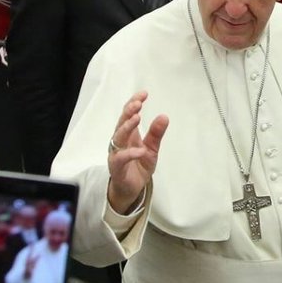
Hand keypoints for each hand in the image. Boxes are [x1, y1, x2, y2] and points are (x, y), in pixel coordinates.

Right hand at [108, 91, 167, 211]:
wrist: (131, 189)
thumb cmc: (138, 165)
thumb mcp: (152, 148)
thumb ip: (156, 133)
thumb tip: (164, 116)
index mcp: (128, 134)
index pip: (128, 115)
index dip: (133, 103)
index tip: (143, 94)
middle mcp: (119, 141)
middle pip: (121, 123)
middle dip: (129, 111)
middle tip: (138, 103)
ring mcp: (116, 154)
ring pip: (118, 137)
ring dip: (127, 127)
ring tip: (137, 119)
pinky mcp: (116, 168)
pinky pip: (120, 159)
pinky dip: (130, 153)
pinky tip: (140, 150)